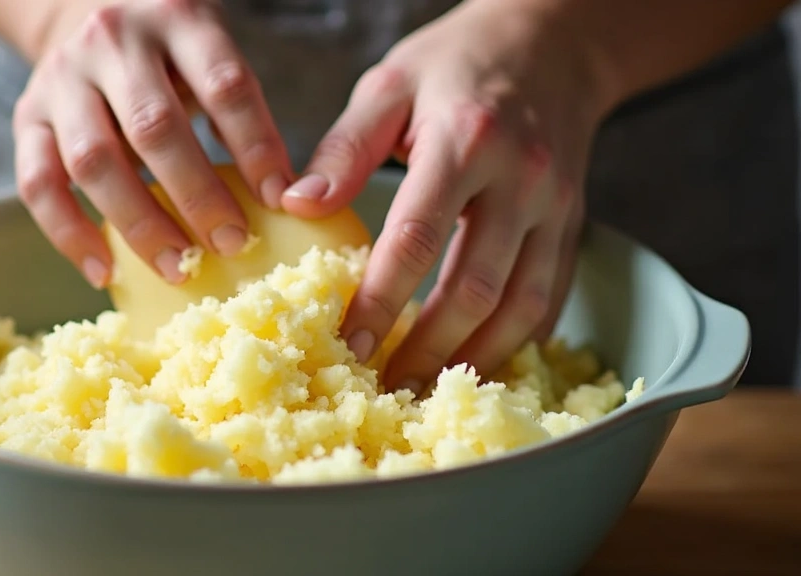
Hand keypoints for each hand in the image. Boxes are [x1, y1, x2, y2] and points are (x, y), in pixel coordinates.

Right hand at [13, 0, 293, 287]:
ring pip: (94, 160)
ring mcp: (61, 79)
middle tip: (231, 244)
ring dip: (139, 224)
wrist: (81, 10)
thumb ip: (236, 113)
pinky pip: (38, 183)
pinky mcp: (26, 116)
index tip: (279, 199)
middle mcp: (113, 42)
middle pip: (154, 127)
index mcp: (176, 19)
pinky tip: (104, 271)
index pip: (223, 85)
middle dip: (197, 195)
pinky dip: (69, 234)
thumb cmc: (166, 54)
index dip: (255, 145)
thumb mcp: (208, 54)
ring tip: (179, 267)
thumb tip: (280, 197)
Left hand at [282, 0, 610, 393]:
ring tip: (427, 390)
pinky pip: (551, 298)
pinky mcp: (574, 226)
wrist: (554, 43)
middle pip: (475, 287)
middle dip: (427, 348)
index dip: (382, 297)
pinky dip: (516, 341)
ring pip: (522, 306)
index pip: (418, 235)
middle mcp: (522, 180)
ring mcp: (557, 208)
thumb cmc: (458, 63)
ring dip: (474, 358)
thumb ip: (345, 146)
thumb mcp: (391, 83)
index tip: (349, 342)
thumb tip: (297, 204)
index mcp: (465, 140)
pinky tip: (479, 363)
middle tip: (384, 388)